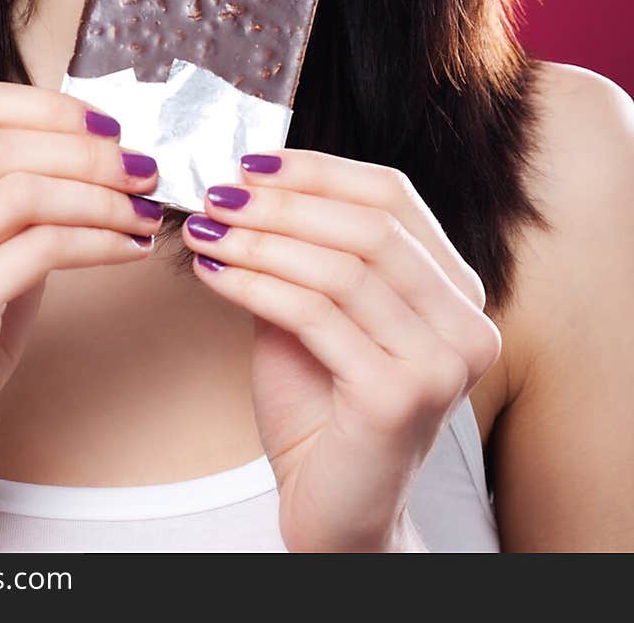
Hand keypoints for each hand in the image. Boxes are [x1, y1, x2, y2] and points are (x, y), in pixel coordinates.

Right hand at [0, 79, 162, 499]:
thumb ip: (8, 180)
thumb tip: (97, 132)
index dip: (42, 106)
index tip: (105, 125)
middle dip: (84, 152)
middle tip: (142, 167)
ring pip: (22, 194)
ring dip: (100, 197)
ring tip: (143, 210)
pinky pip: (40, 251)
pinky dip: (99, 241)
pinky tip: (129, 249)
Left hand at [182, 148, 500, 552]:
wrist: (333, 510)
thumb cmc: (323, 409)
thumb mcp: (316, 310)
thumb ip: (303, 250)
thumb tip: (248, 182)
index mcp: (456, 289)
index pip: (394, 196)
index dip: (320, 170)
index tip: (252, 163)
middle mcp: (466, 322)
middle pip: (370, 227)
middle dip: (283, 203)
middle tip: (218, 193)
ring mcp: (441, 363)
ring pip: (342, 268)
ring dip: (261, 240)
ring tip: (207, 229)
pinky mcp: (399, 397)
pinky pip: (315, 316)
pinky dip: (255, 284)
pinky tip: (213, 274)